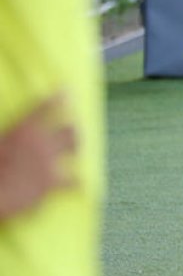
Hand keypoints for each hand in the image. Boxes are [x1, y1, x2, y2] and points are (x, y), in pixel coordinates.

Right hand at [0, 95, 76, 218]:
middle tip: (73, 130)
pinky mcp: (53, 182)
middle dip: (73, 129)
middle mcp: (41, 141)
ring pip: (75, 148)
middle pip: (70, 129)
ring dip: (76, 149)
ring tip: (77, 151)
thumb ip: (8, 135)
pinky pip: (74, 181)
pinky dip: (77, 183)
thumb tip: (9, 138)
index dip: (59, 97)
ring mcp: (50, 161)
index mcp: (23, 129)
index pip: (47, 106)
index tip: (67, 90)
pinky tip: (81, 185)